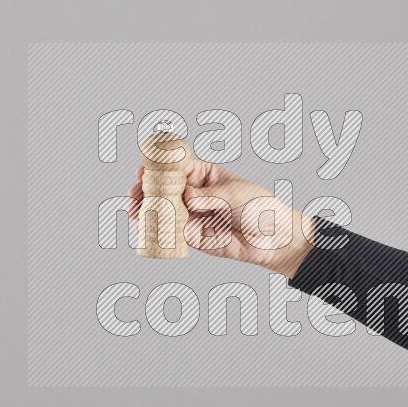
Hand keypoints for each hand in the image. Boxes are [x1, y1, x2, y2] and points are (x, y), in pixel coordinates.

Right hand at [126, 160, 314, 277]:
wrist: (274, 238)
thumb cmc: (260, 207)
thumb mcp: (235, 194)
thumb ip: (209, 197)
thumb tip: (186, 197)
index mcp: (206, 175)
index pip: (177, 168)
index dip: (158, 169)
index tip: (142, 171)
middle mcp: (196, 194)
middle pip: (164, 190)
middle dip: (146, 191)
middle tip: (133, 195)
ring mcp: (193, 215)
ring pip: (164, 211)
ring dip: (147, 212)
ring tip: (134, 212)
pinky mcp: (194, 237)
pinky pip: (172, 233)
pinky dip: (158, 231)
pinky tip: (145, 229)